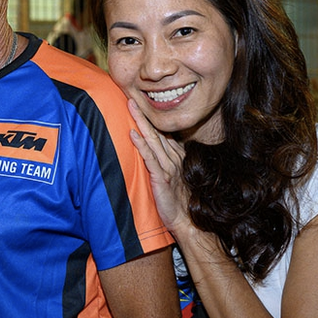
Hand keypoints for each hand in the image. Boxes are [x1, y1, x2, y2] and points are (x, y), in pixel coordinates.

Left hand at [127, 99, 190, 232]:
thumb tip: (148, 150)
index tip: (138, 102)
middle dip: (143, 113)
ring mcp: (168, 167)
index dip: (149, 117)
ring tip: (130, 106)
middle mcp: (173, 158)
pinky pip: (150, 158)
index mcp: (176, 156)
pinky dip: (141, 145)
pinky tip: (133, 134)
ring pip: (153, 139)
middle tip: (130, 96)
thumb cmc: (177, 201)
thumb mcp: (170, 177)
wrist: (188, 222)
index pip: (161, 132)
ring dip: (141, 122)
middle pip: (156, 131)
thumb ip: (162, 162)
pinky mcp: (162, 178)